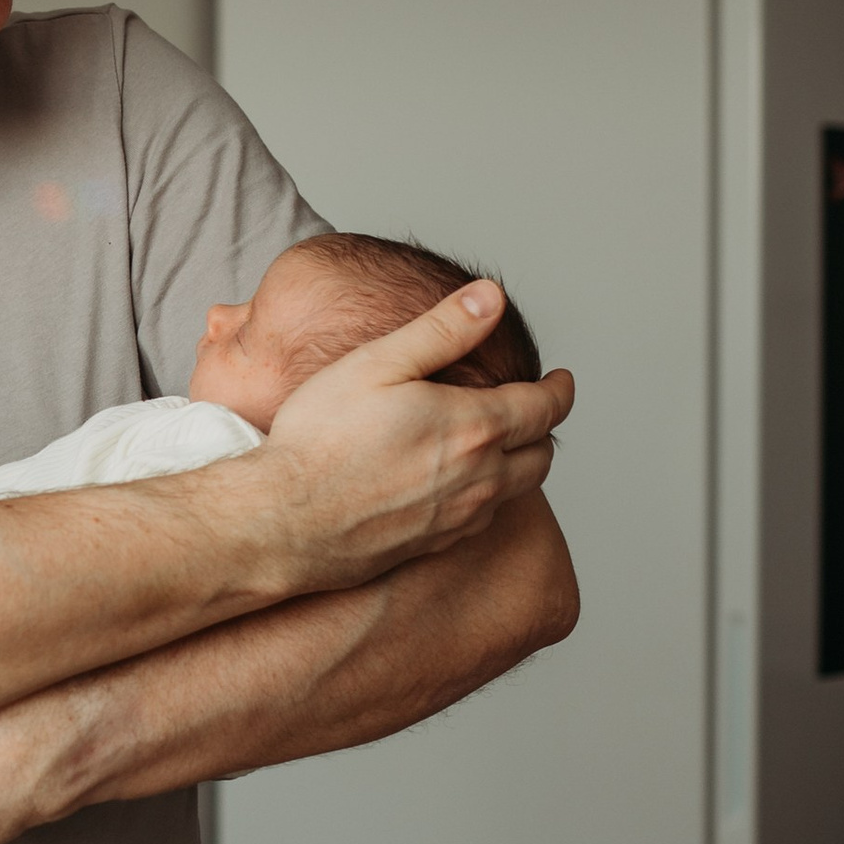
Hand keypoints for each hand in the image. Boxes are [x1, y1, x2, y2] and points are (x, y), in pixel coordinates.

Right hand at [259, 285, 574, 588]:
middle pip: (541, 455)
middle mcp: (479, 478)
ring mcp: (459, 518)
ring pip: (515, 491)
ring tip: (501, 446)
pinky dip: (487, 497)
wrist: (282, 522)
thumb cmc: (320, 439)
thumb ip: (442, 329)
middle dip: (544, 428)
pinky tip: (461, 485)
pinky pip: (481, 520)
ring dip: (518, 465)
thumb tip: (493, 297)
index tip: (561, 380)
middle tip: (534, 411)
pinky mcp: (434, 546)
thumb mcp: (378, 364)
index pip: (546, 407)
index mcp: (475, 426)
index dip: (560, 390)